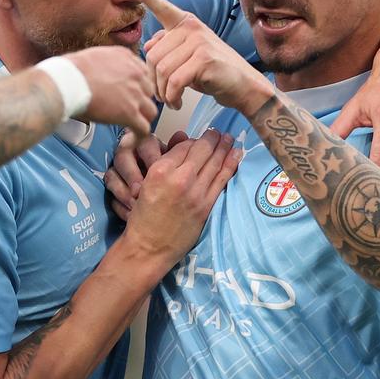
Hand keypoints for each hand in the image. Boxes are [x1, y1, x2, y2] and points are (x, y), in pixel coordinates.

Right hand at [65, 46, 156, 140]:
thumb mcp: (94, 56)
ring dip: (142, 119)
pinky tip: (131, 140)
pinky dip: (139, 136)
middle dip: (140, 102)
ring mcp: (135, 94)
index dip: (137, 86)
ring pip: (151, 111)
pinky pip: (144, 128)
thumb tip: (101, 73)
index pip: (143, 74)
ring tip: (132, 126)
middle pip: (149, 92)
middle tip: (129, 111)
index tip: (131, 95)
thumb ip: (106, 63)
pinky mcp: (130, 113)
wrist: (67, 82)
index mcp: (126, 58)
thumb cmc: (71, 70)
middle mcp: (135, 74)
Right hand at [121, 129, 241, 270]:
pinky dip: (231, 164)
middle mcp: (179, 178)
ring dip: (224, 147)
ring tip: (230, 138)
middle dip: (212, 138)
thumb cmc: (143, 217)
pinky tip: (237, 154)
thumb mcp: (145, 183)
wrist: (148, 247)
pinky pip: (222, 179)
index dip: (193, 140)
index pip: (183, 146)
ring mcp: (195, 192)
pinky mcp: (205, 205)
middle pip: (201, 150)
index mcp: (160, 170)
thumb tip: (181, 143)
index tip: (200, 138)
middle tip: (219, 132)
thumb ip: (163, 163)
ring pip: (214, 162)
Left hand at [133, 0, 271, 116]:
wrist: (243, 86)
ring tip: (169, 100)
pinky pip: (174, 81)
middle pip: (153, 56)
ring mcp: (199, 41)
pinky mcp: (204, 59)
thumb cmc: (212, 73)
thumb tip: (147, 46)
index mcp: (186, 24)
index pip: (164, 9)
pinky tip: (177, 102)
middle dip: (152, 81)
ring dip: (162, 92)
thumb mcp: (187, 58)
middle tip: (160, 95)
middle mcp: (192, 28)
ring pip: (162, 70)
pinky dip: (172, 97)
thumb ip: (168, 49)